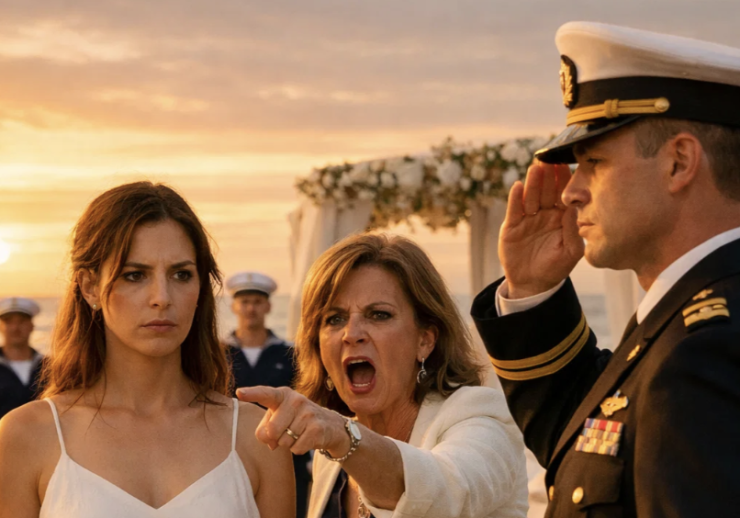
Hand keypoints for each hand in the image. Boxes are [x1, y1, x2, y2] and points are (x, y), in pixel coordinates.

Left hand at [236, 386, 350, 456]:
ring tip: (299, 433)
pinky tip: (307, 439)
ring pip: (283, 442)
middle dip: (275, 438)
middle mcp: (296, 400)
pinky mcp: (317, 428)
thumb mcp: (279, 418)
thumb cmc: (296, 421)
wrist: (329, 425)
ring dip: (288, 443)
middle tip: (286, 432)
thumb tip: (268, 440)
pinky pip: (295, 449)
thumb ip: (265, 428)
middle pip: (270, 431)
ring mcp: (308, 413)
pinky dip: (298, 449)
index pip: (265, 394)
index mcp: (282, 395)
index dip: (251, 394)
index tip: (239, 392)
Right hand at [500, 160, 583, 297]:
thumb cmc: (556, 268)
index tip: (565, 165)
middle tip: (548, 160)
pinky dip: (515, 199)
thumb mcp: (571, 252)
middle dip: (547, 176)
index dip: (563, 180)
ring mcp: (527, 219)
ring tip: (535, 168)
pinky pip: (514, 210)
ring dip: (532, 183)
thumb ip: (573, 230)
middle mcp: (544, 214)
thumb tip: (573, 208)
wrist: (532, 284)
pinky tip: (517, 187)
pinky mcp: (511, 226)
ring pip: (530, 197)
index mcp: (561, 218)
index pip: (562, 194)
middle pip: (546, 191)